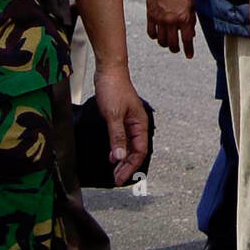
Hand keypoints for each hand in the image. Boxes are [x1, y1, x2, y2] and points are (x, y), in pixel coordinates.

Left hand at [93, 66, 149, 186]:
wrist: (109, 71)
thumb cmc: (114, 88)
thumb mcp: (113, 115)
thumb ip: (117, 137)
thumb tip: (120, 156)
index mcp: (140, 123)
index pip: (139, 151)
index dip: (130, 166)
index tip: (120, 177)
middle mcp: (137, 125)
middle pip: (135, 151)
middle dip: (127, 166)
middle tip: (116, 178)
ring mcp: (129, 122)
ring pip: (129, 146)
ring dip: (122, 159)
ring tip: (114, 170)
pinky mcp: (120, 119)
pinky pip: (122, 139)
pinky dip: (117, 149)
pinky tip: (112, 155)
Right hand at [146, 0, 196, 56]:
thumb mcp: (192, 6)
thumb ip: (191, 20)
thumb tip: (191, 34)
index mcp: (184, 18)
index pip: (187, 40)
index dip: (188, 50)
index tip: (189, 55)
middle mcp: (172, 21)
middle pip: (173, 43)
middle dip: (176, 49)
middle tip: (177, 49)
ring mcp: (160, 19)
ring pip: (161, 40)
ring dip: (165, 44)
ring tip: (167, 43)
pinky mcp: (151, 16)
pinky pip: (151, 32)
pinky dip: (154, 36)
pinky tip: (157, 36)